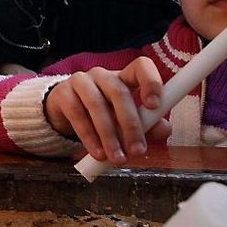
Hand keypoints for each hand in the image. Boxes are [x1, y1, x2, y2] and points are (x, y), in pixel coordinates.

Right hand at [44, 56, 170, 163]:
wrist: (63, 114)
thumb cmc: (102, 115)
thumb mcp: (125, 120)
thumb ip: (147, 124)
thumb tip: (164, 129)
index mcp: (124, 77)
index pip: (140, 67)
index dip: (150, 82)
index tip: (154, 105)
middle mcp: (103, 75)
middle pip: (119, 92)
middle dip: (131, 125)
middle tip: (137, 151)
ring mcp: (80, 81)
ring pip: (97, 104)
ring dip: (110, 136)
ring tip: (117, 158)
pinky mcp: (62, 94)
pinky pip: (77, 114)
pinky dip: (89, 137)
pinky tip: (97, 153)